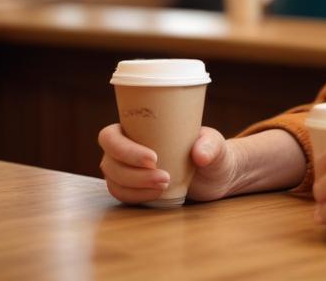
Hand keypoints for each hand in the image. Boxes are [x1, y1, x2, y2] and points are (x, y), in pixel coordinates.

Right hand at [97, 124, 240, 204]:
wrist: (215, 176)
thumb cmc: (211, 152)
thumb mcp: (216, 144)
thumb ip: (211, 146)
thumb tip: (199, 155)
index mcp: (137, 127)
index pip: (110, 136)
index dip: (123, 149)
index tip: (153, 158)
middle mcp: (126, 148)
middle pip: (109, 162)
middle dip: (133, 173)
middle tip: (164, 178)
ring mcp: (126, 169)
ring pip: (114, 181)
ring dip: (135, 187)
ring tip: (165, 187)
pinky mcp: (133, 188)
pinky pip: (122, 195)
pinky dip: (137, 197)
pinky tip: (157, 195)